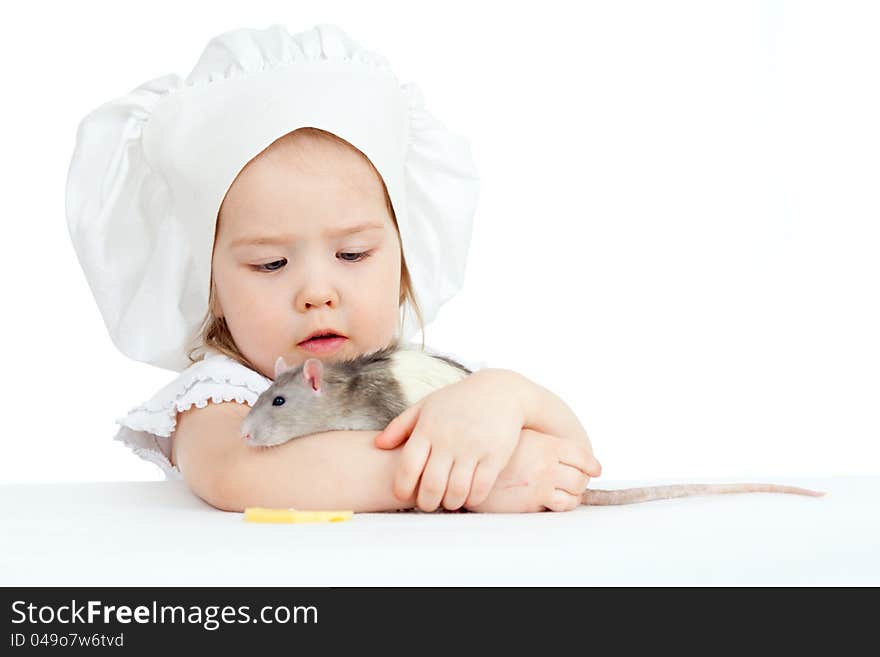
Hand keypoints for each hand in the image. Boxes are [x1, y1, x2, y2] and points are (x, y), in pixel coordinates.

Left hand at [374, 369, 526, 511]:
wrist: (500, 391)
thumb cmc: (458, 401)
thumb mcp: (426, 406)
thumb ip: (400, 426)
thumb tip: (378, 445)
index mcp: (428, 428)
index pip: (408, 466)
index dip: (402, 487)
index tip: (403, 495)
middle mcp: (449, 439)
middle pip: (432, 485)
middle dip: (427, 503)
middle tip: (428, 504)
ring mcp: (473, 447)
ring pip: (457, 491)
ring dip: (450, 503)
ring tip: (448, 501)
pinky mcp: (495, 455)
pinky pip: (481, 488)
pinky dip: (472, 499)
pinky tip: (469, 496)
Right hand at [465, 428, 598, 512]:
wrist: (467, 466)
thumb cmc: (491, 450)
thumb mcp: (519, 437)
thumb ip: (541, 444)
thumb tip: (565, 452)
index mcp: (545, 443)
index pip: (581, 455)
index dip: (591, 465)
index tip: (594, 469)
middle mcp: (546, 462)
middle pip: (581, 478)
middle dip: (580, 482)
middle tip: (574, 484)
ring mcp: (540, 483)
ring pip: (574, 495)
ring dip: (572, 496)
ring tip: (562, 494)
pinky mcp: (531, 502)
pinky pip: (559, 506)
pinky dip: (560, 505)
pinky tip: (548, 502)